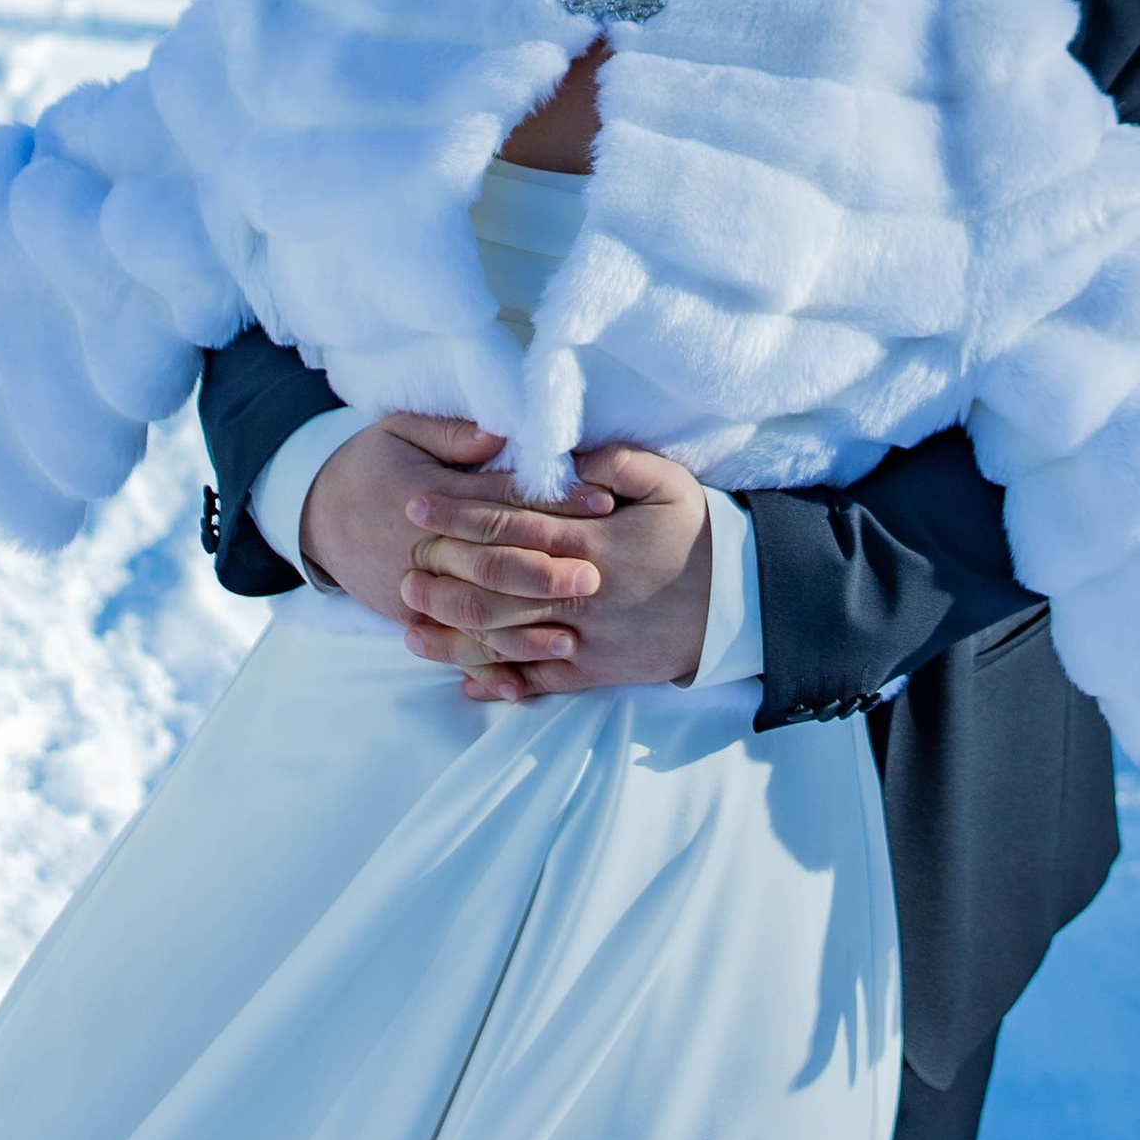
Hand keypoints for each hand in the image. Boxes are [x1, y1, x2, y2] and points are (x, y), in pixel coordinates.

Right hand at [299, 413, 611, 637]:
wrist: (314, 512)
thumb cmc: (371, 462)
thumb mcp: (401, 429)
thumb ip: (453, 433)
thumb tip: (502, 434)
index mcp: (431, 497)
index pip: (503, 500)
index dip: (554, 501)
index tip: (602, 502)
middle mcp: (424, 549)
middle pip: (493, 564)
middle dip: (546, 574)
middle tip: (595, 578)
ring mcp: (415, 591)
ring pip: (475, 617)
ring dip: (524, 632)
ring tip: (572, 639)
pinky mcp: (408, 620)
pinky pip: (451, 649)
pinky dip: (485, 668)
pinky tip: (521, 684)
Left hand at [403, 445, 712, 703]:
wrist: (738, 606)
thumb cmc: (699, 536)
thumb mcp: (668, 483)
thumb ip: (614, 463)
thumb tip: (564, 457)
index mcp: (590, 542)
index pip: (508, 525)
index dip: (456, 515)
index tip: (417, 506)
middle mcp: (578, 593)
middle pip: (493, 583)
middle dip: (442, 572)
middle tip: (401, 561)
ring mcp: (583, 639)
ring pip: (504, 638)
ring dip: (453, 632)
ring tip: (411, 622)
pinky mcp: (593, 673)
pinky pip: (536, 681)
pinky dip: (498, 682)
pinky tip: (463, 679)